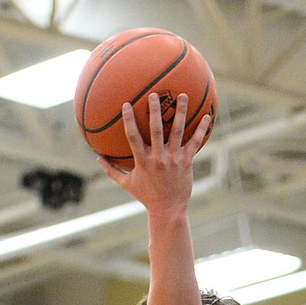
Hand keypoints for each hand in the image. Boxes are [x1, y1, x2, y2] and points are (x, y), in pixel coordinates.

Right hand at [97, 94, 212, 210]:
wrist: (168, 210)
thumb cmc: (146, 196)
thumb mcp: (127, 184)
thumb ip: (112, 170)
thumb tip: (98, 158)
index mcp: (143, 161)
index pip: (133, 137)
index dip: (129, 120)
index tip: (126, 104)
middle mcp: (159, 158)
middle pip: (157, 130)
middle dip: (155, 111)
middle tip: (155, 94)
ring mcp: (174, 159)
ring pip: (178, 132)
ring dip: (181, 113)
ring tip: (183, 95)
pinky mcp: (186, 162)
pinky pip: (195, 143)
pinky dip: (201, 130)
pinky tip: (207, 116)